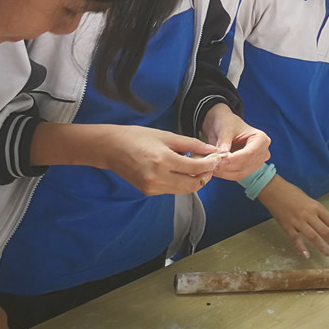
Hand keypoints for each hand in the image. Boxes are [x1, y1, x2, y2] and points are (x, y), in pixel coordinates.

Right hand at [99, 127, 221, 194]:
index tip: (218, 157)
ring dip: (194, 180)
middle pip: (193, 185)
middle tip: (210, 164)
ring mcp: (152, 187)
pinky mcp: (148, 192)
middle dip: (206, 175)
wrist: (110, 149)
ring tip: (197, 166)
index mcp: (163, 160)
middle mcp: (157, 177)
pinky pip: (172, 190)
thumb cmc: (137, 137)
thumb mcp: (166, 136)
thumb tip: (211, 150)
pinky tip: (181, 170)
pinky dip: (181, 182)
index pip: (195, 168)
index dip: (211, 164)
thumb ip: (191, 144)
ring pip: (183, 190)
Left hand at [201, 104, 271, 180]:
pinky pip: (236, 176)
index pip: (250, 153)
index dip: (234, 159)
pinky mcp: (248, 169)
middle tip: (212, 164)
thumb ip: (224, 141)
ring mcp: (256, 162)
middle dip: (228, 166)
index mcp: (261, 139)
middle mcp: (262, 152)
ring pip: (240, 173)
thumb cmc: (228, 123)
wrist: (224, 127)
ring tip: (211, 166)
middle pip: (246, 165)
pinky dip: (225, 174)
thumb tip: (222, 154)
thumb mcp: (225, 128)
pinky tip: (215, 169)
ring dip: (225, 172)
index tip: (220, 161)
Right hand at [257, 175, 328, 257]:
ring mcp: (298, 222)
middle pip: (324, 231)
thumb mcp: (308, 199)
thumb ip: (315, 211)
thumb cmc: (291, 192)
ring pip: (313, 237)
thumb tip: (323, 222)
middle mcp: (309, 215)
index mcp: (315, 207)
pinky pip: (296, 240)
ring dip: (321, 247)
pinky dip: (302, 248)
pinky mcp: (288, 227)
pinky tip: (306, 255)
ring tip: (327, 254)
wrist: (274, 190)